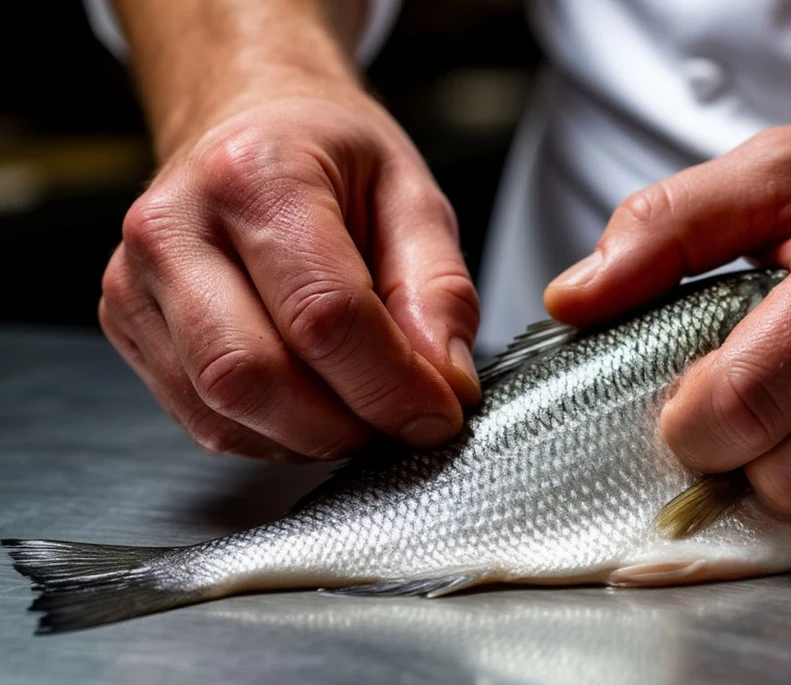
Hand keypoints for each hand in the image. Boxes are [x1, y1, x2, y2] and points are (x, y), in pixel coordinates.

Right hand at [100, 91, 479, 461]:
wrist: (247, 125)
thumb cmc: (328, 155)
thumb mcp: (412, 195)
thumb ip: (439, 290)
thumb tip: (444, 382)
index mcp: (254, 175)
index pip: (324, 315)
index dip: (391, 384)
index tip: (440, 413)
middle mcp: (174, 228)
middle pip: (253, 376)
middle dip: (345, 424)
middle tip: (403, 421)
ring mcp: (135, 281)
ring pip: (222, 411)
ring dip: (310, 437)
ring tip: (362, 408)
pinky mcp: (128, 326)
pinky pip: (203, 420)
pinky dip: (273, 434)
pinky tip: (314, 404)